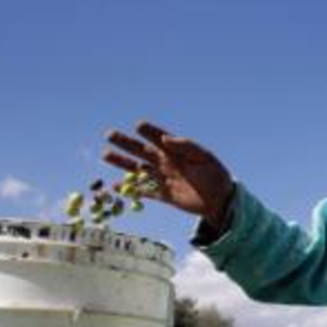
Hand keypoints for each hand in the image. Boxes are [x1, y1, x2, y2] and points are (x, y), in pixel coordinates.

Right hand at [104, 121, 233, 227]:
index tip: (138, 125)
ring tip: (105, 154)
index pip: (159, 137)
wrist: (221, 201)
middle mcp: (167, 162)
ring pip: (138, 169)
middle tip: (109, 134)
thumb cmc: (216, 175)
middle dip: (126, 143)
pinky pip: (144, 191)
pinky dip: (130, 189)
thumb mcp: (205, 157)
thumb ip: (186, 146)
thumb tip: (164, 138)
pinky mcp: (164, 195)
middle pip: (142, 151)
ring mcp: (164, 178)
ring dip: (122, 162)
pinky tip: (113, 186)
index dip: (149, 131)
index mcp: (177, 151)